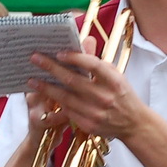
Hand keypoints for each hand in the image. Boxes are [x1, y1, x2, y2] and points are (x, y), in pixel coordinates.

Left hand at [28, 48, 146, 141]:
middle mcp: (105, 97)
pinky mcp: (89, 125)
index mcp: (114, 81)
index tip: (58, 52)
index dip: (74, 57)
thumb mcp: (116, 75)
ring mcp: (96, 113)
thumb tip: (84, 40)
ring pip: (65, 98)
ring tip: (32, 79)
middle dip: (51, 68)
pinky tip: (44, 95)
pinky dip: (55, 103)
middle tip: (35, 59)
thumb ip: (97, 61)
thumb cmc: (122, 95)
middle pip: (73, 80)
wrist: (134, 124)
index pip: (92, 65)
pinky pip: (68, 111)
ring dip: (46, 88)